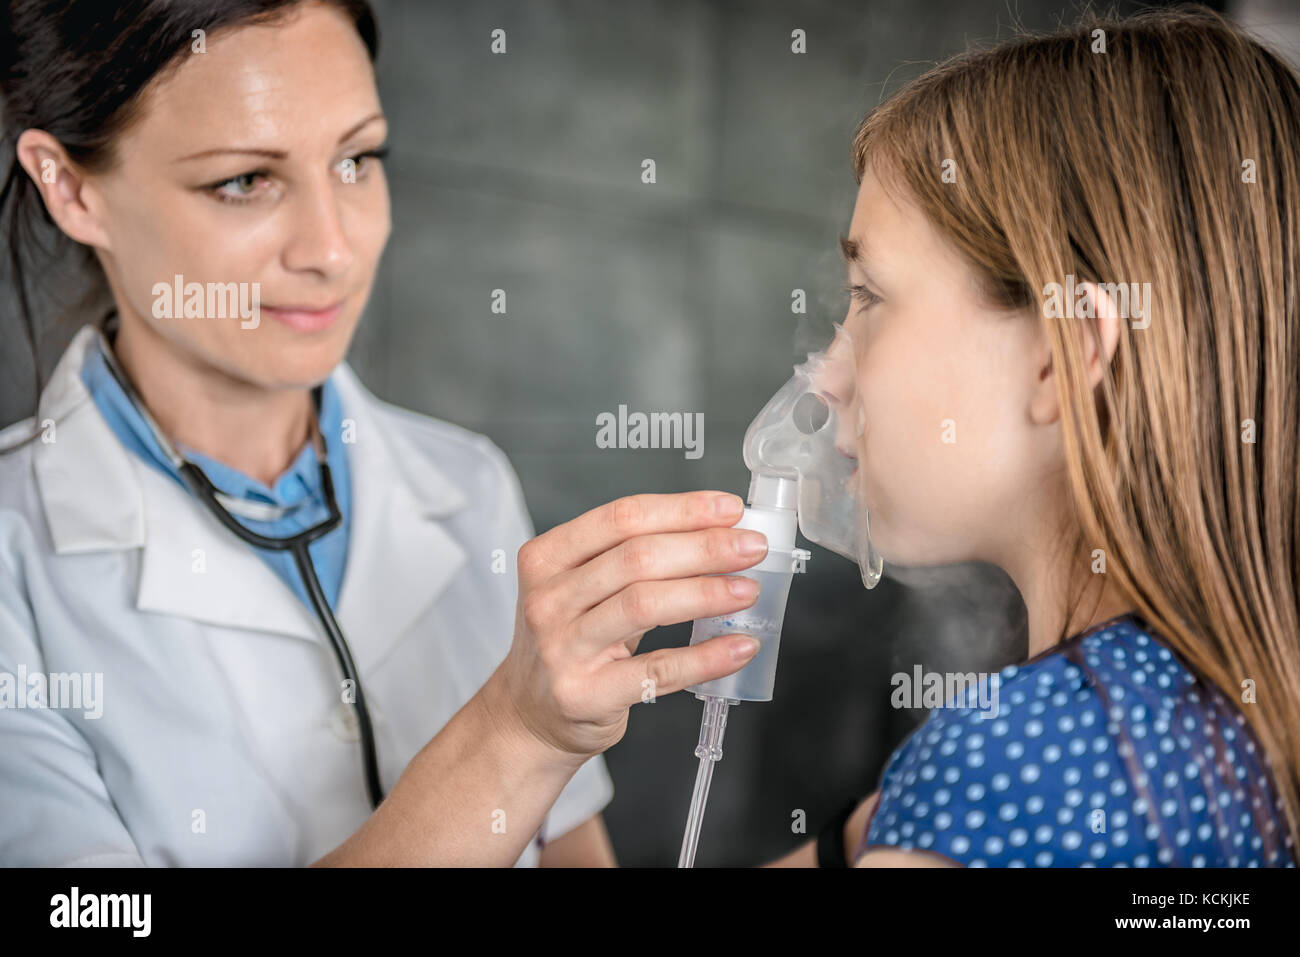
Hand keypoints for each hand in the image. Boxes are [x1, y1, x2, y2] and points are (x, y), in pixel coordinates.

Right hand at [490, 491, 766, 761]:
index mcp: (547, 558)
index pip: (621, 518)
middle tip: (751, 547)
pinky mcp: (585, 694)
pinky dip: (706, 657)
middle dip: (705, 547)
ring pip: (645, 605)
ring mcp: (563, 648)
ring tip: (747, 590)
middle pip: (637, 558)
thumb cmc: (568, 643)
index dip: (682, 509)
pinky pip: (658, 670)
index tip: (728, 509)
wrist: (529, 716)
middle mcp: (548, 599)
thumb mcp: (579, 589)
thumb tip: (717, 534)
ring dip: (707, 593)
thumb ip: (630, 561)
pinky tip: (739, 646)